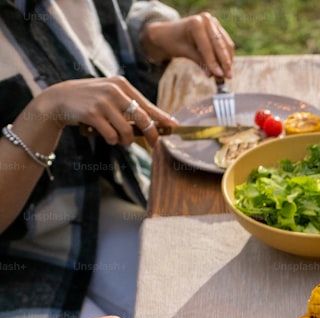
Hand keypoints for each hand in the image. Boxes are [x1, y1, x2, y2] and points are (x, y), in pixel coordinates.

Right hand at [30, 77, 176, 147]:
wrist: (59, 99)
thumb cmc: (90, 99)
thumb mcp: (110, 94)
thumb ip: (130, 104)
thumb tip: (156, 122)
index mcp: (121, 84)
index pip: (147, 105)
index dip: (162, 118)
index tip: (174, 127)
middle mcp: (114, 91)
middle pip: (143, 118)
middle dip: (152, 135)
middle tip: (155, 145)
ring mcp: (102, 102)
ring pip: (127, 130)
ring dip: (127, 141)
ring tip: (122, 141)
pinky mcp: (92, 114)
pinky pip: (112, 135)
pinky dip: (113, 140)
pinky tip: (108, 137)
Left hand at [142, 12, 234, 78]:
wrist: (169, 33)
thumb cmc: (173, 42)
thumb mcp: (184, 52)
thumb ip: (200, 61)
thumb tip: (214, 75)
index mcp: (195, 23)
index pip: (207, 46)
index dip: (213, 62)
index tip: (219, 75)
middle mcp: (206, 19)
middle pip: (219, 44)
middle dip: (224, 62)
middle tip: (229, 76)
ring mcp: (214, 22)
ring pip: (226, 44)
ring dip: (228, 60)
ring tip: (228, 74)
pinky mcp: (218, 28)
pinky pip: (226, 44)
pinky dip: (227, 56)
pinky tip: (226, 67)